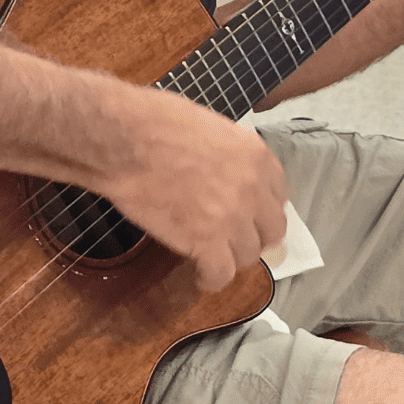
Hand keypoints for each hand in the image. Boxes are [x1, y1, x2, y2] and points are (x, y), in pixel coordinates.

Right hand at [95, 88, 288, 292]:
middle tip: (232, 239)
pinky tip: (201, 276)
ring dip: (230, 257)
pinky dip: (211, 279)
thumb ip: (230, 156)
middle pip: (271, 230)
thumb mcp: (210, 128)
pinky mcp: (206, 242)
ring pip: (248, 255)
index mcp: (256, 156)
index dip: (260, 209)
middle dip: (253, 237)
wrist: (125, 142)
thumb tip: (226, 174)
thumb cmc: (155, 124)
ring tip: (210, 256)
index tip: (247, 215)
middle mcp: (253, 189)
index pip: (278, 195)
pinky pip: (221, 274)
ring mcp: (232, 218)